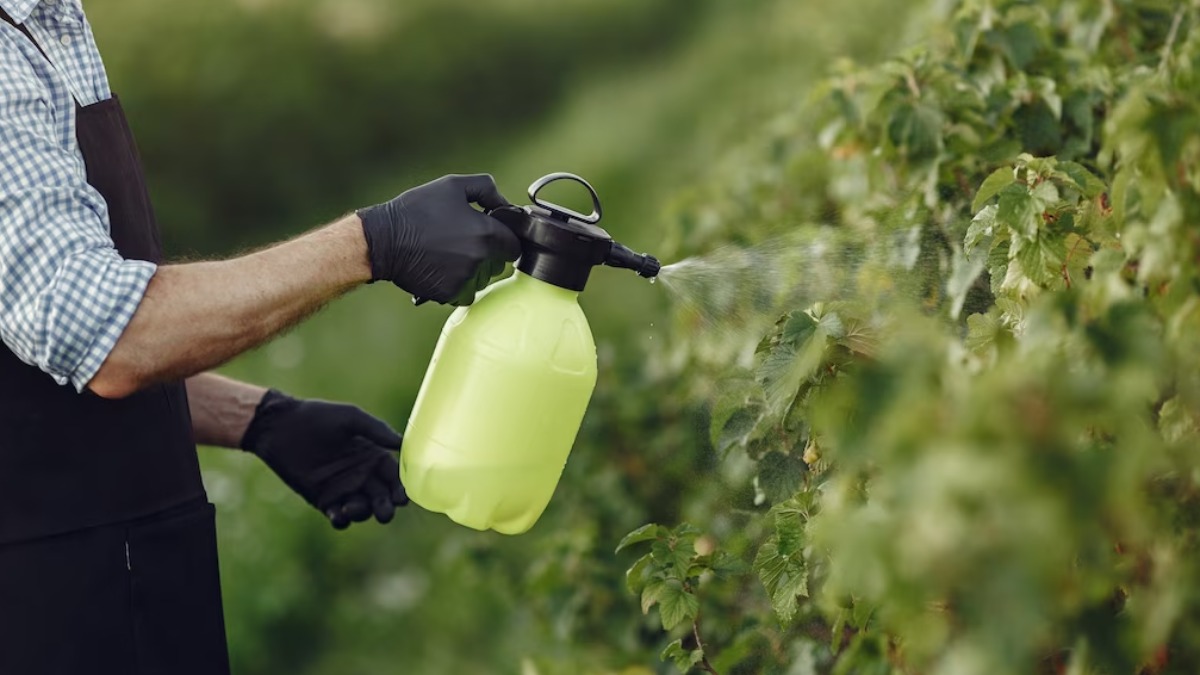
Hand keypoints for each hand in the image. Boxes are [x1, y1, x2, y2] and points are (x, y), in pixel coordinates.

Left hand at [240, 390, 407, 528]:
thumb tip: (402, 442)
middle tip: (385, 512)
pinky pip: (338, 516)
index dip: (400, 489)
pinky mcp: (322, 499)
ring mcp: (342, 489)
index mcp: (372, 456)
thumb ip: (376, 430)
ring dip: (363, 513)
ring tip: (352, 507)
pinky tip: (339, 514)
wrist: (280, 427)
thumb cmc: (317, 417)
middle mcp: (361, 475)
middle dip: (386, 507)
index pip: (393, 477)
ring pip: (362, 509)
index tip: (402, 498)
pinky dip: (341, 520)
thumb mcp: (350, 417)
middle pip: (382, 498)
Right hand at [357, 174, 521, 305]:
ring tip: (448, 254)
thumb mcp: (453, 186)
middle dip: (488, 254)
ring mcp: (465, 280)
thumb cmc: (416, 210)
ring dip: (473, 270)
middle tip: (463, 241)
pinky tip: (440, 268)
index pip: (514, 245)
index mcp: (487, 233)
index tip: (491, 234)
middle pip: (498, 264)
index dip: (504, 238)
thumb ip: (487, 189)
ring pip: (482, 280)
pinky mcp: (450, 294)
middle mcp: (480, 260)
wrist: (383, 240)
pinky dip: (456, 283)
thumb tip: (505, 204)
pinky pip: (464, 292)